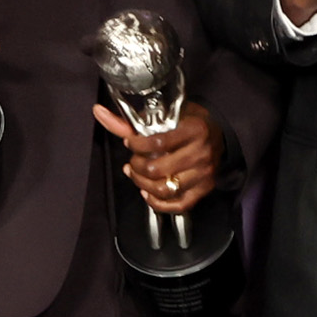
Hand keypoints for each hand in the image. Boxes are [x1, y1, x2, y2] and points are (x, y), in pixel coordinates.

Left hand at [95, 98, 223, 213]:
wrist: (218, 135)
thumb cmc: (188, 123)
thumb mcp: (165, 115)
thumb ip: (130, 121)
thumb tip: (98, 112)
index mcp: (194, 130)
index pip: (158, 143)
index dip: (137, 145)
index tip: (130, 142)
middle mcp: (201, 153)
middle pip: (157, 169)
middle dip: (137, 166)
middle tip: (134, 161)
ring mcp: (204, 174)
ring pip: (165, 189)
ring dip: (143, 184)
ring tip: (137, 175)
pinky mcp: (203, 190)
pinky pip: (177, 205)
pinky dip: (158, 202)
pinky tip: (148, 191)